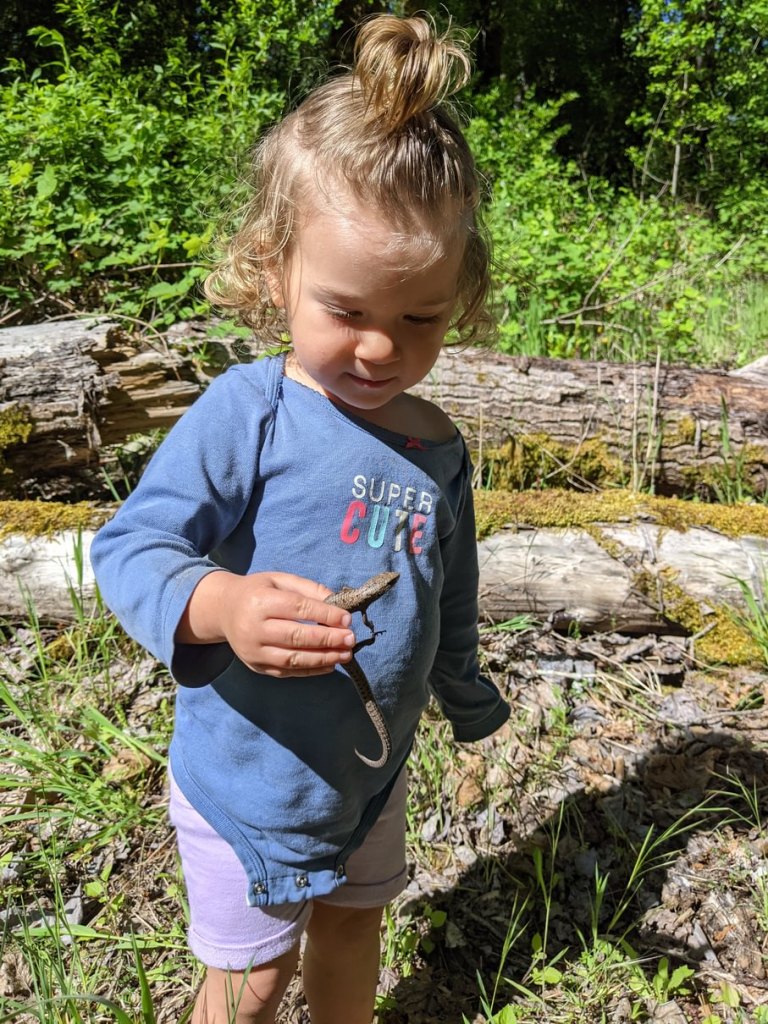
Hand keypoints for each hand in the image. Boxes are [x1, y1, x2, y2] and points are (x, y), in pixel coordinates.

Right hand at [176, 570, 355, 676]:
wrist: (223, 610)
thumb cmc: (257, 591)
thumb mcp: (280, 580)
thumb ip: (309, 589)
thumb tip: (338, 603)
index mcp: (260, 601)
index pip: (298, 609)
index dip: (325, 615)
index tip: (347, 619)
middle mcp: (253, 628)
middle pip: (296, 636)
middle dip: (327, 639)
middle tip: (351, 639)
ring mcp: (253, 651)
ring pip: (292, 659)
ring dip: (323, 658)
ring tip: (345, 654)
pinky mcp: (256, 666)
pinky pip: (287, 671)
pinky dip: (311, 670)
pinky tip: (330, 664)